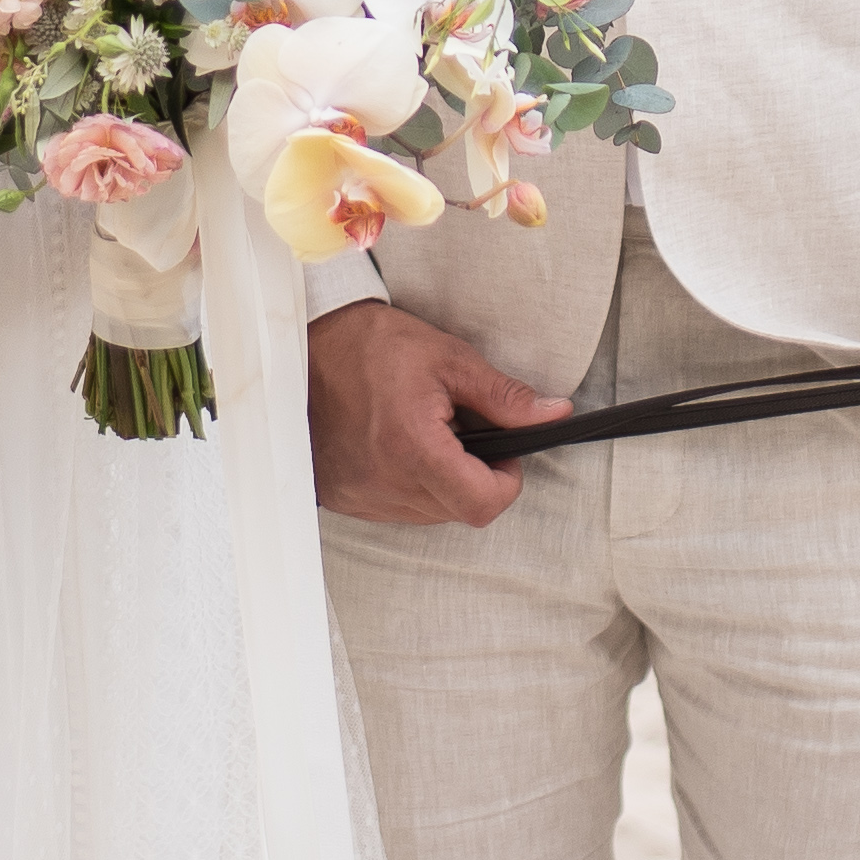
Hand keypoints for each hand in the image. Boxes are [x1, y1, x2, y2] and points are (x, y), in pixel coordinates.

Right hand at [306, 300, 568, 525]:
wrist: (308, 347)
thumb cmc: (373, 346)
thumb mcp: (450, 360)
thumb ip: (505, 397)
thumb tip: (551, 414)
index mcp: (414, 447)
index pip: (483, 504)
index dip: (506, 482)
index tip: (503, 454)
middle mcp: (385, 482)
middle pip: (459, 511)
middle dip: (475, 478)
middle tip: (464, 433)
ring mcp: (362, 495)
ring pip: (429, 513)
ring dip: (442, 482)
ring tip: (427, 434)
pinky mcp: (346, 498)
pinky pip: (396, 509)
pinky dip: (410, 485)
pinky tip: (400, 447)